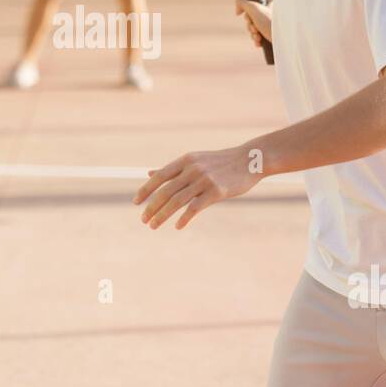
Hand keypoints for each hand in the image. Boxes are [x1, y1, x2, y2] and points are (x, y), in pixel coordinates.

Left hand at [133, 146, 260, 229]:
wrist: (250, 160)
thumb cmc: (221, 162)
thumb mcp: (195, 160)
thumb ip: (173, 170)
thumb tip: (149, 173)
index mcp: (185, 160)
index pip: (159, 176)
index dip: (146, 189)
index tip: (136, 202)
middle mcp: (192, 169)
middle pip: (165, 190)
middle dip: (152, 207)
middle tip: (143, 220)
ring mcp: (204, 180)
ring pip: (177, 200)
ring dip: (162, 215)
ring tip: (153, 226)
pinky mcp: (216, 192)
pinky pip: (195, 207)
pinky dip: (184, 218)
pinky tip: (177, 226)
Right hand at [235, 0, 271, 47]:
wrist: (285, 41)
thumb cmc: (271, 23)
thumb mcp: (254, 8)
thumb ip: (242, 3)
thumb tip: (238, 11)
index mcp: (272, 4)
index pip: (253, 6)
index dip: (249, 13)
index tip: (250, 18)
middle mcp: (273, 13)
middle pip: (253, 18)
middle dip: (251, 26)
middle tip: (255, 29)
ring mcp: (274, 25)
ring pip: (256, 28)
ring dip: (253, 34)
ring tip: (258, 37)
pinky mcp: (273, 36)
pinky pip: (261, 37)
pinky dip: (258, 40)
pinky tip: (260, 42)